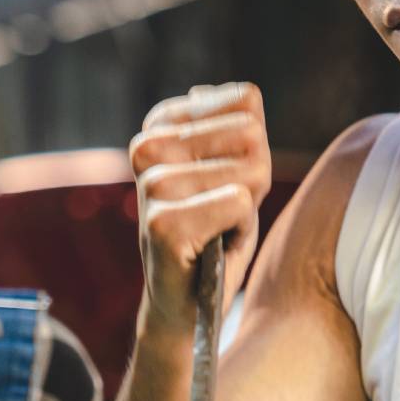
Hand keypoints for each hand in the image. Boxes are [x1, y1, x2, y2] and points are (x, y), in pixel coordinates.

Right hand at [129, 82, 271, 335]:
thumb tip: (245, 96)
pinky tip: (213, 246)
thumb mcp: (234, 168)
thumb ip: (240, 125)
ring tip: (216, 228)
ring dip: (245, 207)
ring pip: (247, 173)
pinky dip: (240, 231)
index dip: (252, 148)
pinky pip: (239, 204)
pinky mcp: (161, 225)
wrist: (187, 303)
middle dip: (253, 178)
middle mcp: (146, 147)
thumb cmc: (214, 231)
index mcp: (159, 125)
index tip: (224, 179)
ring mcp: (151, 185)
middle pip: (250, 135)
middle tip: (223, 211)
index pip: (245, 102)